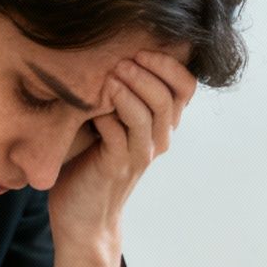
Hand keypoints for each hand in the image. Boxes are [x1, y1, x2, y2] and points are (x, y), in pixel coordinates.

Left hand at [47, 49, 197, 266]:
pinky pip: (120, 135)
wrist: (80, 218)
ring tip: (111, 74)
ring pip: (150, 113)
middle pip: (171, 95)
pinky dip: (108, 115)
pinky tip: (93, 106)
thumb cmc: (87, 165)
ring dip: (131, 88)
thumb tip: (104, 50)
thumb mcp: (105, 123)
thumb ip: (113, 96)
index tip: (142, 47)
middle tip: (123, 57)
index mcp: (159, 125)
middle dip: (148, 70)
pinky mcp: (116, 167)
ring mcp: (139, 155)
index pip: (186, 86)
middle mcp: (157, 140)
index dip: (170, 64)